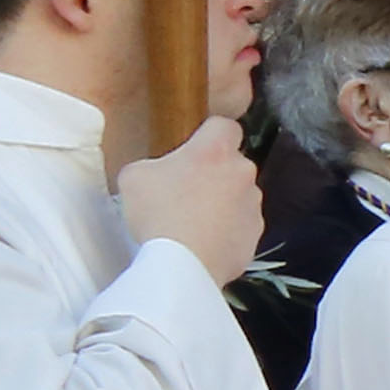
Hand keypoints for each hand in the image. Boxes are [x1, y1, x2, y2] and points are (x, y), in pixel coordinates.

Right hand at [116, 115, 263, 277]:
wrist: (183, 263)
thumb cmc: (158, 214)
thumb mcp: (134, 177)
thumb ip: (152, 165)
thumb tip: (158, 173)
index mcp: (215, 151)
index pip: (224, 125)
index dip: (209, 133)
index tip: (196, 145)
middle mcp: (242, 172)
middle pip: (231, 163)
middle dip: (212, 173)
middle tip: (184, 191)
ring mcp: (253, 204)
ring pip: (238, 195)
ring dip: (220, 202)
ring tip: (190, 222)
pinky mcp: (255, 233)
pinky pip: (240, 225)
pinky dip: (226, 230)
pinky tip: (202, 241)